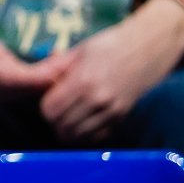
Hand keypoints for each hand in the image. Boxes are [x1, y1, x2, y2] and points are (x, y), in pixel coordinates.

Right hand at [0, 5, 61, 96]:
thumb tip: (26, 70)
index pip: (14, 78)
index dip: (41, 77)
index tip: (63, 68)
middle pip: (14, 93)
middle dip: (43, 84)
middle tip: (69, 71)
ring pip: (7, 97)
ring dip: (32, 89)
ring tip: (57, 76)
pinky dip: (17, 90)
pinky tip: (32, 82)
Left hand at [37, 0, 183, 141]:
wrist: (148, 48)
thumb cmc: (110, 45)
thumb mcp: (79, 51)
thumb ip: (56, 67)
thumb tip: (34, 77)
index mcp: (83, 81)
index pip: (50, 110)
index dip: (45, 106)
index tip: (49, 98)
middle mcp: (97, 100)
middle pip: (61, 126)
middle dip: (54, 120)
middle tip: (57, 109)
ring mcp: (112, 111)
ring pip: (77, 136)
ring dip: (68, 130)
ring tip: (69, 117)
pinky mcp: (122, 117)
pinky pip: (96, 137)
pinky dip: (85, 134)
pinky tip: (84, 122)